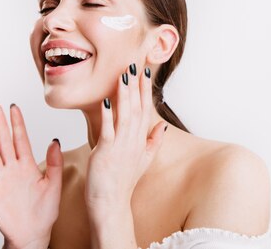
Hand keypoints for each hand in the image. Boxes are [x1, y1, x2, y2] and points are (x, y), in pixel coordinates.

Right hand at [0, 103, 62, 248]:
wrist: (33, 234)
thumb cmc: (44, 211)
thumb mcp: (54, 184)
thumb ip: (55, 162)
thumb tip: (55, 139)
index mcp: (27, 166)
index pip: (21, 139)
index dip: (17, 123)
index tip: (14, 107)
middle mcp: (12, 169)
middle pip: (4, 142)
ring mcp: (0, 180)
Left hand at [85, 63, 167, 212]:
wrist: (111, 204)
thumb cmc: (124, 182)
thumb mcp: (144, 160)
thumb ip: (155, 140)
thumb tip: (164, 125)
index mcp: (142, 141)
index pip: (146, 110)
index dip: (145, 91)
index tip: (145, 73)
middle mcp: (134, 141)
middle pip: (137, 108)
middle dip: (136, 86)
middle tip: (134, 65)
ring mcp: (121, 146)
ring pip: (125, 115)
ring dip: (124, 94)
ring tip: (124, 76)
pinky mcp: (106, 152)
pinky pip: (108, 130)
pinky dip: (107, 115)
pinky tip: (106, 100)